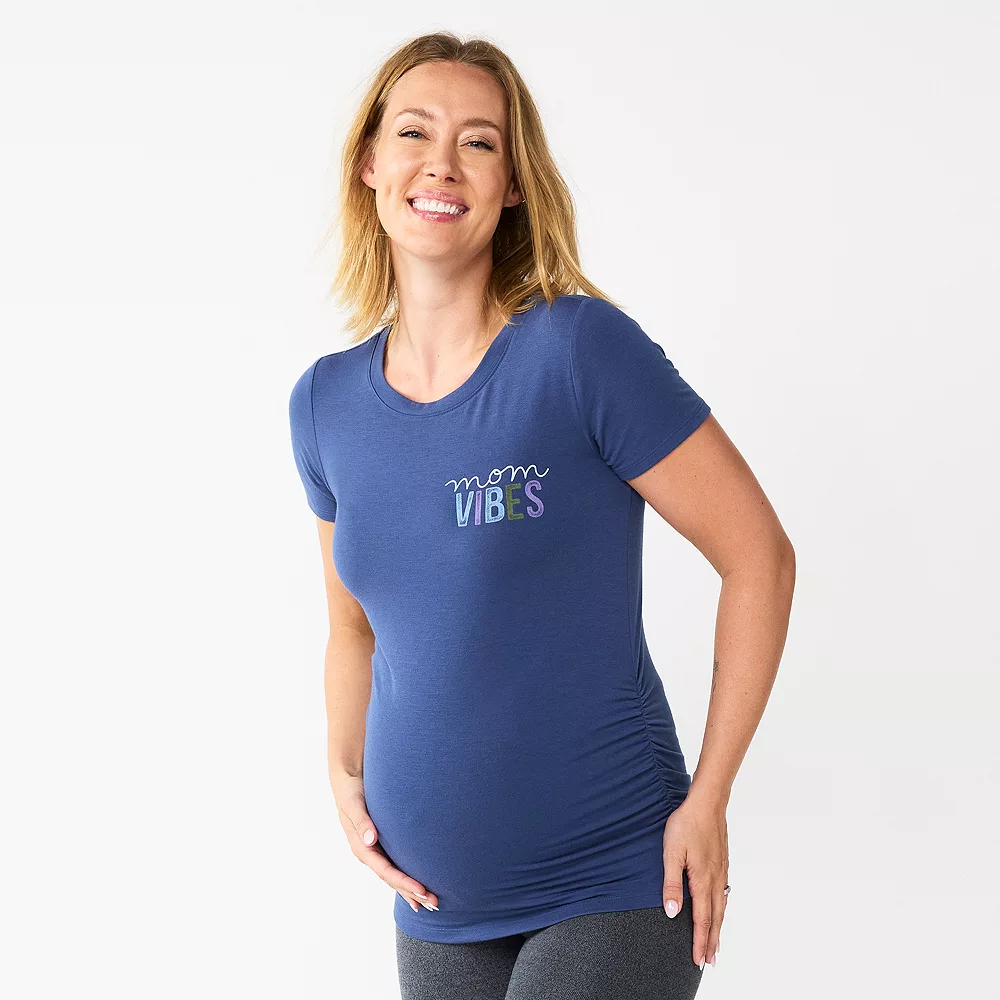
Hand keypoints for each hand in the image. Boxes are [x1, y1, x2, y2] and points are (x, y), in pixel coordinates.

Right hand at [333, 775, 438, 913]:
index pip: (386, 871)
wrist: (348, 781)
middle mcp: (369, 853)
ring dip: (412, 890)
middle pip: (393, 879)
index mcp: (362, 848)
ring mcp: (376, 851)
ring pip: (395, 876)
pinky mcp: (382, 844)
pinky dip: (407, 878)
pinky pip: (396, 866)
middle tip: (434, 903)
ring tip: (431, 903)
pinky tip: (418, 888)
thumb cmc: (351, 791)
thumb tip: (370, 840)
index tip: (422, 890)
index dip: (404, 882)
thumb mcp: (354, 804)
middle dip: (412, 892)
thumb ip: (362, 821)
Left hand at [661, 795, 729, 968]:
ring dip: (718, 928)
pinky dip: (722, 910)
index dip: (701, 942)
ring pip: (722, 907)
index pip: (703, 920)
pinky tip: (720, 909)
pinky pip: (724, 894)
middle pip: (716, 918)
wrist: (707, 803)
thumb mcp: (672, 853)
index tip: (699, 961)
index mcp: (702, 881)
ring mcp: (721, 872)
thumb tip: (673, 912)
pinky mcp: (722, 863)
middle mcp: (716, 880)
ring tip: (716, 944)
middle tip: (710, 962)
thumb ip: (672, 883)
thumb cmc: (686, 825)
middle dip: (712, 942)